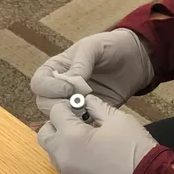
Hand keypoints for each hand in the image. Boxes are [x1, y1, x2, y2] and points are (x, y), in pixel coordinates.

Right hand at [31, 29, 153, 113]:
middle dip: (58, 105)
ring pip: (59, 118)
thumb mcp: (93, 48)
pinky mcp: (90, 115)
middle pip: (44, 103)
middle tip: (79, 102)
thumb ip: (80, 63)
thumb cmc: (110, 47)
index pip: (39, 83)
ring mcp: (75, 103)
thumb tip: (70, 82)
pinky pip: (80, 126)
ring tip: (89, 110)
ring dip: (71, 117)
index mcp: (57, 69)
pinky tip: (97, 119)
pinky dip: (85, 125)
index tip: (69, 88)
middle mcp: (61, 88)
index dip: (49, 88)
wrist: (135, 59)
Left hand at [38, 95, 158, 173]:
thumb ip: (97, 107)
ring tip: (88, 143)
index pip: (56, 112)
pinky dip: (74, 162)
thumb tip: (86, 102)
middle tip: (78, 123)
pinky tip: (96, 161)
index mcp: (70, 137)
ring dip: (63, 145)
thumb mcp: (119, 120)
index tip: (81, 107)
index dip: (68, 106)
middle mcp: (63, 158)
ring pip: (54, 155)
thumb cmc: (135, 150)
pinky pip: (67, 171)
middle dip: (57, 125)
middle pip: (45, 135)